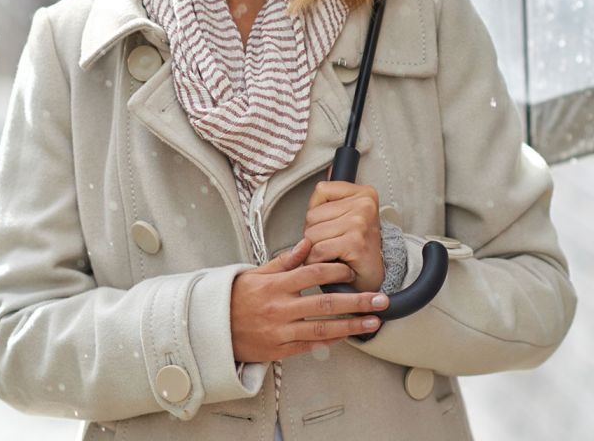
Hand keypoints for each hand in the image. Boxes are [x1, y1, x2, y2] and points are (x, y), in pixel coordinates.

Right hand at [230, 236, 387, 362]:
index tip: (352, 271)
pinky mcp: (280, 350)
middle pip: (326, 303)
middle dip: (357, 301)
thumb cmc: (235, 298)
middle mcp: (280, 308)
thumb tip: (307, 243)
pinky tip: (349, 336)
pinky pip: (311, 346)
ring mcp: (281, 331)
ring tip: (373, 322)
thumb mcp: (255, 273)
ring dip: (352, 325)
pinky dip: (331, 341)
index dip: (336, 271)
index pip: (312, 274)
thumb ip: (283, 261)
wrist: (213, 330)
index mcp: (275, 285)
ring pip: (323, 329)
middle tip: (380, 300)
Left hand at [301, 176, 384, 292]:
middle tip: (333, 244)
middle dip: (314, 235)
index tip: (333, 225)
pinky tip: (332, 262)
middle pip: (312, 216)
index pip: (321, 190)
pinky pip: (317, 251)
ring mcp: (360, 223)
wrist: (374, 277)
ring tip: (333, 253)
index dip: (317, 213)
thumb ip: (334, 196)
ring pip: (312, 234)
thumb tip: (329, 168)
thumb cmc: (358, 247)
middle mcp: (364, 204)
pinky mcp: (354, 243)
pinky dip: (317, 262)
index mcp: (364, 193)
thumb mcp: (348, 215)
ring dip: (314, 251)